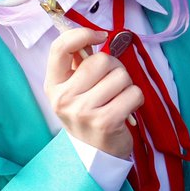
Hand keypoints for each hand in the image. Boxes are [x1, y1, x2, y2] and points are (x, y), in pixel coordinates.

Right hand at [44, 27, 140, 158]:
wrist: (94, 156)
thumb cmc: (88, 114)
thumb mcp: (75, 90)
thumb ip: (80, 63)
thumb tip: (93, 36)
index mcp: (53, 85)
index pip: (60, 47)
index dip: (82, 34)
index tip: (99, 36)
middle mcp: (64, 98)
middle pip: (101, 60)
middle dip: (115, 68)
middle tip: (112, 85)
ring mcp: (83, 111)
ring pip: (121, 75)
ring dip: (126, 85)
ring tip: (117, 100)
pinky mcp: (105, 121)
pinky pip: (133, 93)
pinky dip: (136, 99)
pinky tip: (126, 110)